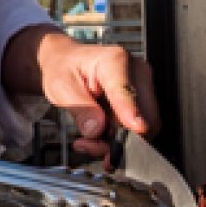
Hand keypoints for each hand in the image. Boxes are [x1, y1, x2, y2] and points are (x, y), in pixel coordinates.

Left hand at [2, 26, 159, 163]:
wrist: (66, 62)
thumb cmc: (63, 69)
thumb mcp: (61, 87)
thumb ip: (81, 109)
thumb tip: (98, 130)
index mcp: (115, 61)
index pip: (127, 92)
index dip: (132, 113)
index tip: (137, 129)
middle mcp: (136, 71)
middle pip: (144, 116)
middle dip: (119, 138)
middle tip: (90, 145)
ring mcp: (143, 86)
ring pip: (144, 127)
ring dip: (117, 140)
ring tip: (90, 141)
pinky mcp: (143, 99)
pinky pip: (138, 127)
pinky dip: (120, 137)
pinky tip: (99, 136)